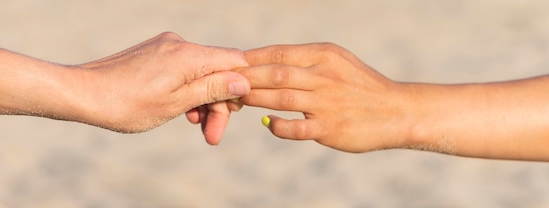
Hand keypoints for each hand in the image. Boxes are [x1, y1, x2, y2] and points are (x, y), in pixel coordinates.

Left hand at [73, 32, 249, 137]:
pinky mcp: (154, 53)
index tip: (233, 113)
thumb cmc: (127, 104)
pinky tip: (181, 111)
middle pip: (217, 70)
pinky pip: (182, 70)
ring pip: (199, 72)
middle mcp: (179, 44)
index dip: (241, 87)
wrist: (83, 93)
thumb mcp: (176, 103)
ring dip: (203, 100)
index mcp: (189, 55)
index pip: (235, 61)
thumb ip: (212, 89)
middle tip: (212, 135)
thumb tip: (242, 82)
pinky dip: (186, 91)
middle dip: (218, 103)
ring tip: (196, 127)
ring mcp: (165, 47)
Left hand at [237, 43, 410, 152]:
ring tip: (236, 99)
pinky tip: (267, 123)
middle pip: (275, 73)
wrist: (396, 111)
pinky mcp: (329, 128)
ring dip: (254, 98)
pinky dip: (278, 126)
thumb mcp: (336, 62)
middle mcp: (324, 76)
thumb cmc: (360, 85)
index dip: (251, 58)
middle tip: (223, 82)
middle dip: (245, 77)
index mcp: (324, 56)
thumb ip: (305, 61)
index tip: (231, 63)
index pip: (279, 53)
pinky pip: (295, 128)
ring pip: (280, 97)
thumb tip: (266, 62)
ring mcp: (326, 103)